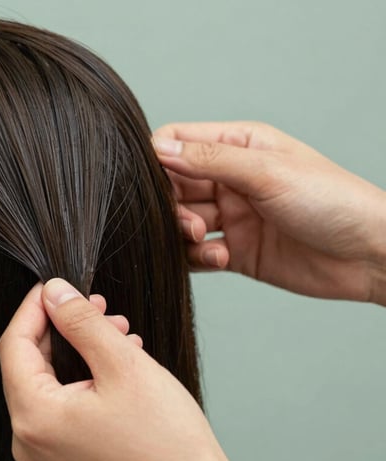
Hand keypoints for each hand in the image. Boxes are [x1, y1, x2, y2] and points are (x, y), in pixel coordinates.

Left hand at [0, 279, 251, 460]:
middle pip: (30, 365)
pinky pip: (62, 408)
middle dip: (64, 328)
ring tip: (117, 333)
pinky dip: (84, 381)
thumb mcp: (122, 364)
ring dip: (80, 352)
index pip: (14, 345)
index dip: (34, 308)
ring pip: (50, 385)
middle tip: (97, 306)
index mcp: (34, 417)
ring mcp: (46, 456)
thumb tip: (54, 292)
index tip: (55, 285)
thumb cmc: (167, 444)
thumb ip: (80, 321)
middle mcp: (29, 442)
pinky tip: (116, 364)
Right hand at [153, 121, 385, 304]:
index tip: (156, 180)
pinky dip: (197, 257)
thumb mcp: (267, 172)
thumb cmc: (333, 201)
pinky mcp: (234, 251)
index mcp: (239, 146)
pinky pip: (195, 252)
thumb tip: (159, 148)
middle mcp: (230, 179)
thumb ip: (209, 160)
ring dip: (184, 233)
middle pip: (173, 185)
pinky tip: (221, 258)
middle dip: (172, 204)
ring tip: (206, 241)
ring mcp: (232, 216)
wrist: (369, 256)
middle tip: (190, 221)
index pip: (179, 141)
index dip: (159, 159)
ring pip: (180, 221)